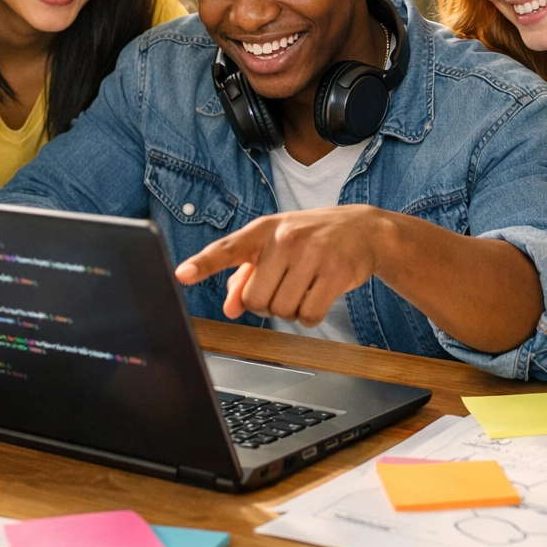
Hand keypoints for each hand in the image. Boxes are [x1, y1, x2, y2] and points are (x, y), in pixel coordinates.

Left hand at [174, 206, 390, 324]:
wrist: (364, 230)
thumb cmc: (311, 238)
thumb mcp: (275, 246)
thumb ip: (245, 275)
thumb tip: (229, 307)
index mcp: (263, 230)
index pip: (227, 249)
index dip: (203, 264)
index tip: (182, 275)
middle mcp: (285, 239)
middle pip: (255, 299)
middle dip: (265, 304)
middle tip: (282, 288)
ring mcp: (312, 254)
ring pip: (281, 311)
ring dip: (289, 311)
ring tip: (303, 288)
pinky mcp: (335, 273)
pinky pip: (308, 316)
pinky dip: (310, 317)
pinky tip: (318, 297)